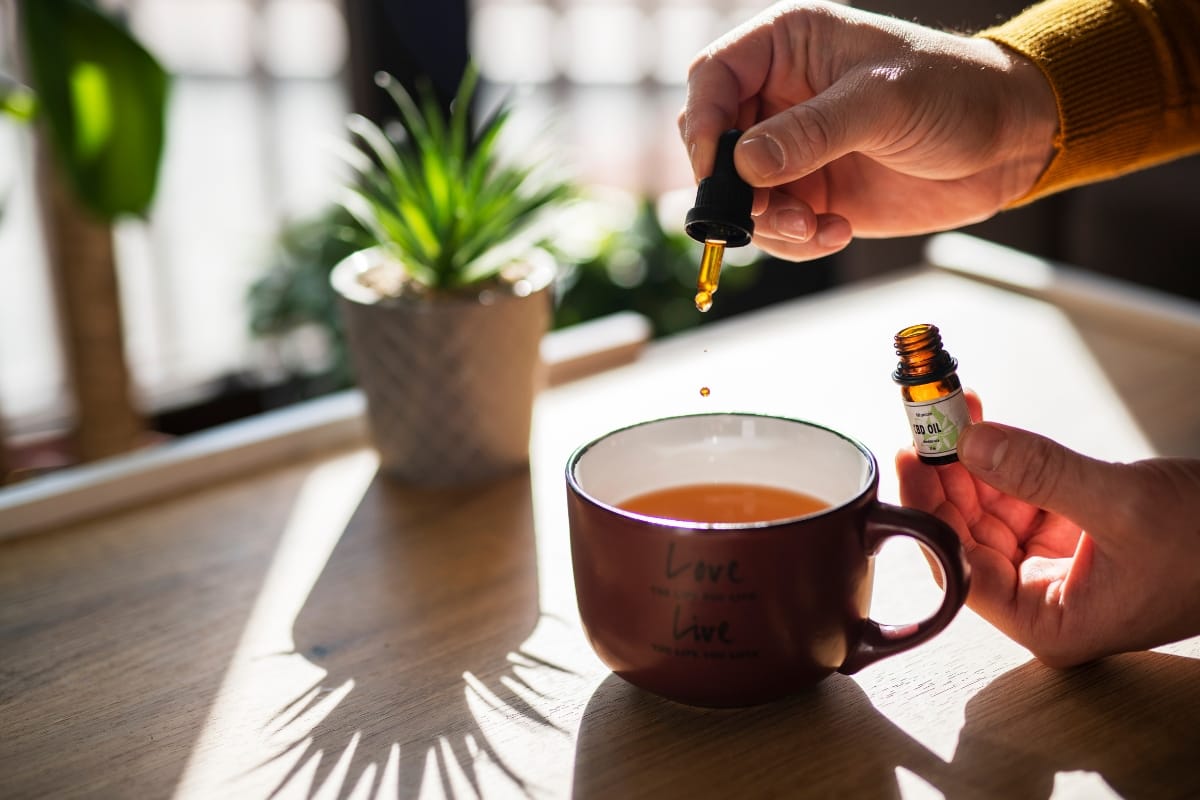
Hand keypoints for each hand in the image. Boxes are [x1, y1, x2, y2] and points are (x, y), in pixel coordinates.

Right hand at [678, 1, 1057, 260]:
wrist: (1009, 142)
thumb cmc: (955, 92)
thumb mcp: (883, 103)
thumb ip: (811, 132)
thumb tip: (744, 163)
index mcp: (788, 46)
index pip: (712, 78)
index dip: (703, 122)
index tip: (717, 169)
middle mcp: (779, 97)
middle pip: (713, 143)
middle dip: (734, 186)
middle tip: (769, 212)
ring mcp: (792, 149)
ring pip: (739, 195)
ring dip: (767, 223)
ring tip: (814, 228)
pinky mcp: (811, 193)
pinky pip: (774, 227)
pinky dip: (794, 241)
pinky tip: (835, 232)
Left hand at [896, 391, 1199, 666]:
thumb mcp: (1124, 505)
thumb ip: (1042, 473)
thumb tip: (972, 444)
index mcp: (1050, 624)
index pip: (962, 568)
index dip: (930, 510)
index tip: (910, 457)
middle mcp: (1044, 603)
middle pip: (970, 536)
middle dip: (949, 475)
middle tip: (927, 420)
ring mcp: (1056, 570)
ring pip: (991, 512)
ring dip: (973, 461)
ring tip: (954, 410)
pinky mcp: (1072, 538)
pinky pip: (1021, 499)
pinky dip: (1005, 464)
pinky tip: (987, 428)